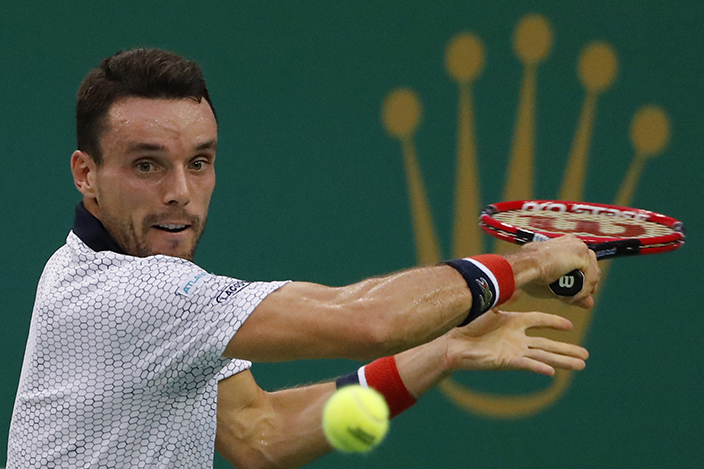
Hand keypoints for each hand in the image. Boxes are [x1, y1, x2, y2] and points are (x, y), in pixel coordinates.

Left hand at [444, 309, 588, 375]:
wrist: (452, 342)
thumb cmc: (467, 325)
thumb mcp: (489, 307)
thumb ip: (503, 298)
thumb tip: (515, 287)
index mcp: (514, 322)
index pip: (540, 321)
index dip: (554, 322)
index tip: (570, 326)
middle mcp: (517, 338)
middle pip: (548, 343)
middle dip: (567, 349)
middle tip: (586, 355)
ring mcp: (514, 350)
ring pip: (543, 356)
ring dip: (562, 361)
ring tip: (581, 365)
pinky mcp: (507, 361)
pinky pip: (527, 364)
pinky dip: (539, 367)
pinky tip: (553, 372)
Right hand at [505, 235, 599, 307]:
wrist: (524, 266)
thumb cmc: (529, 272)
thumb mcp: (555, 285)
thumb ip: (573, 292)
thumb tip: (589, 304)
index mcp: (566, 244)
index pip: (584, 263)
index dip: (583, 280)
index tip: (578, 293)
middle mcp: (575, 243)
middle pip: (592, 267)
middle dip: (587, 285)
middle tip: (578, 299)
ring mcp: (580, 248)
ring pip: (593, 275)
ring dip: (583, 291)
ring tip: (570, 300)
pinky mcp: (582, 256)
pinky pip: (590, 279)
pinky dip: (583, 291)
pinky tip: (571, 298)